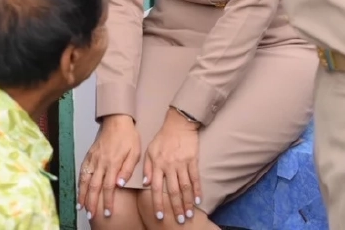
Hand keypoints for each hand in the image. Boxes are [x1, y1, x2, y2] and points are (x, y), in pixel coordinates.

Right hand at [78, 115, 139, 219]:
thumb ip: (127, 169)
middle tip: (92, 216)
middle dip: (92, 203)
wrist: (117, 120)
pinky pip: (82, 171)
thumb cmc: (128, 137)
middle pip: (94, 187)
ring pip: (85, 180)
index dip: (108, 201)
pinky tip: (79, 191)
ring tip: (81, 208)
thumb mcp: (135, 152)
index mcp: (113, 163)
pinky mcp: (89, 155)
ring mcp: (93, 159)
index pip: (109, 187)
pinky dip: (79, 183)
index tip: (108, 212)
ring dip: (83, 195)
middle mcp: (101, 163)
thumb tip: (120, 185)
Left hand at [143, 108, 202, 224]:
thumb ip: (147, 168)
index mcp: (157, 164)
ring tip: (189, 214)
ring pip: (185, 187)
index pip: (157, 188)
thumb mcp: (149, 150)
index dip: (158, 203)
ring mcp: (182, 163)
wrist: (178, 123)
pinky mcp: (193, 160)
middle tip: (179, 221)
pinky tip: (198, 200)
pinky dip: (197, 190)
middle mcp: (169, 166)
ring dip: (187, 202)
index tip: (160, 216)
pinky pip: (195, 178)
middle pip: (173, 191)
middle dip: (176, 207)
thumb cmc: (162, 138)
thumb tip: (145, 184)